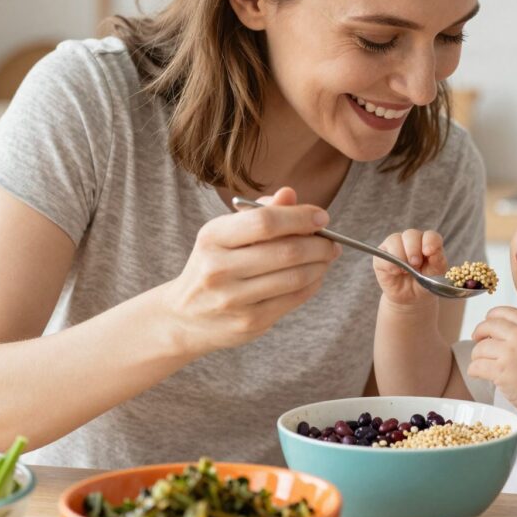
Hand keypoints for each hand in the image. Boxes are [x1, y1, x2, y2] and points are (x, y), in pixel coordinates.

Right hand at [163, 187, 340, 353]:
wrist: (184, 317)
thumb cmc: (213, 265)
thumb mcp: (225, 234)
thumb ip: (260, 213)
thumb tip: (291, 194)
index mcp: (212, 238)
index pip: (265, 222)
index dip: (300, 217)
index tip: (322, 217)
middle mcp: (218, 269)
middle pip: (286, 251)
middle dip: (319, 244)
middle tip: (332, 241)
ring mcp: (233, 299)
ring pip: (295, 277)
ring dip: (320, 264)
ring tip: (327, 257)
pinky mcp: (249, 322)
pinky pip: (293, 299)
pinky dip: (312, 284)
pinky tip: (314, 275)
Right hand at [372, 228, 447, 307]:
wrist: (411, 298)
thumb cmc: (425, 283)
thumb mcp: (436, 275)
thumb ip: (438, 261)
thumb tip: (432, 250)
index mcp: (427, 243)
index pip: (430, 235)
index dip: (430, 241)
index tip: (428, 252)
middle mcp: (411, 240)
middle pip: (411, 234)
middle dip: (413, 249)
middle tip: (415, 264)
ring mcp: (394, 246)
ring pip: (395, 239)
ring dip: (400, 255)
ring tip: (405, 271)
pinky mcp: (381, 256)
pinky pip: (382, 253)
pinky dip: (390, 263)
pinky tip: (395, 272)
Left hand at [468, 306, 516, 410]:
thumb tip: (505, 329)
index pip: (505, 312)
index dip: (492, 315)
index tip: (487, 321)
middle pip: (489, 326)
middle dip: (479, 332)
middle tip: (477, 340)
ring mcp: (509, 354)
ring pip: (480, 348)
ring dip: (477, 356)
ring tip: (481, 363)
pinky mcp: (500, 371)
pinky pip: (476, 366)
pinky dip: (473, 370)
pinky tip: (477, 373)